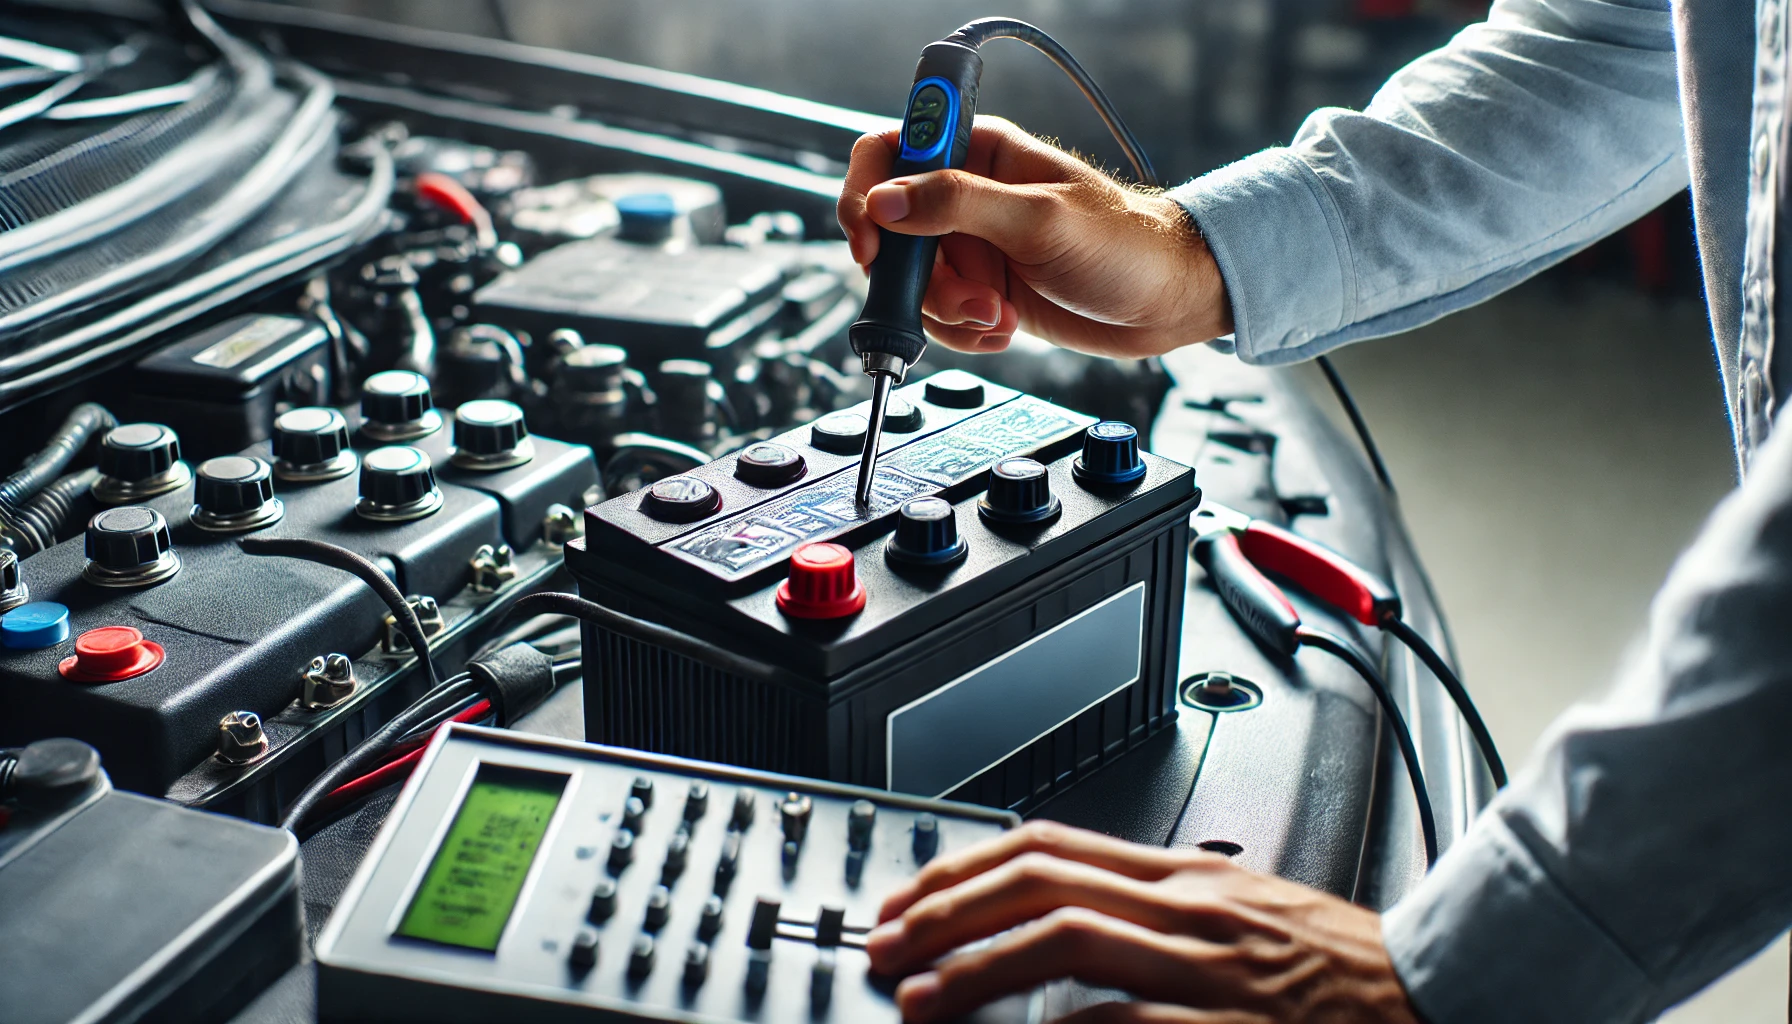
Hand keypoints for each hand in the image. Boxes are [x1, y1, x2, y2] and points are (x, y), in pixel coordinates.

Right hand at [836, 117, 1231, 358]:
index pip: (888, 153)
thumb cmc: (1125, 246)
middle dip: (922, 279)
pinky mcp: (981, 289)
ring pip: (913, 284)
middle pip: (892, 234)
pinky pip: (938, 316)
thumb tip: (886, 202)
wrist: (1166, 301)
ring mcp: (972, 246)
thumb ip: (957, 205)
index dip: (866, 194)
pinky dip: (963, 332)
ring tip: (1000, 315)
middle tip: (969, 298)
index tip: (873, 241)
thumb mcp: (1039, 220)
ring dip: (949, 312)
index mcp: (979, 153)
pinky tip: (1004, 328)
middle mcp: (967, 196)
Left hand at [866, 821, 1418, 1023]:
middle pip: (1039, 880)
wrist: (1438, 996)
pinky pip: (1127, 1023)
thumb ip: (1151, 908)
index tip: (907, 898)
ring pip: (1067, 940)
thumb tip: (1055, 913)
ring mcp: (1211, 967)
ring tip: (921, 998)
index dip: (960, 866)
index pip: (1047, 843)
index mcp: (1185, 874)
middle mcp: (1189, 907)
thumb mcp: (1236, 913)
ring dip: (978, 968)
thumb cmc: (1339, 967)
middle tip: (887, 945)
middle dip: (946, 910)